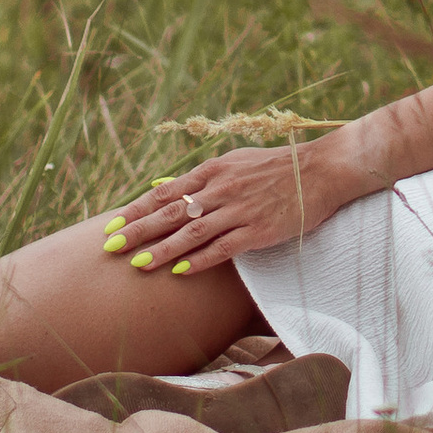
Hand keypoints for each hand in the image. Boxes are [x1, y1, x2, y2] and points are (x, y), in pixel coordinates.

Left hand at [115, 141, 340, 273]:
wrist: (322, 171)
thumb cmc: (276, 167)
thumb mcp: (235, 162)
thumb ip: (201, 177)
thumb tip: (163, 187)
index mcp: (214, 170)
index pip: (165, 192)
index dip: (136, 210)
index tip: (112, 225)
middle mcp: (222, 189)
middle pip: (171, 212)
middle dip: (138, 230)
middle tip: (110, 247)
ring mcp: (241, 210)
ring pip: (193, 232)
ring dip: (163, 250)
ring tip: (138, 264)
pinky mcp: (259, 230)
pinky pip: (225, 247)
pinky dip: (201, 259)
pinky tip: (181, 271)